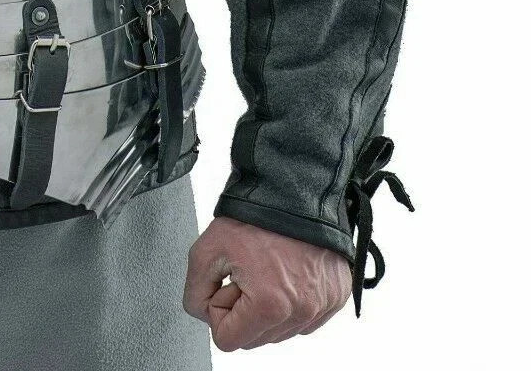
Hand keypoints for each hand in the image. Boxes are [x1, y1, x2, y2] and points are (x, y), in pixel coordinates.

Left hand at [183, 214, 350, 350]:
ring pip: (280, 331)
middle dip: (243, 309)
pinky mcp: (335, 297)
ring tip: (266, 269)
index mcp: (270, 306)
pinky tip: (284, 273)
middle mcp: (301, 313)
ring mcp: (322, 307)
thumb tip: (204, 312)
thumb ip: (195, 292)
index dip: (219, 310)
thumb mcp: (206, 249)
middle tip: (246, 272)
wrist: (294, 191)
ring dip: (267, 307)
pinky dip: (291, 302)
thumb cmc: (256, 216)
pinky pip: (304, 318)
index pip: (228, 340)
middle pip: (254, 338)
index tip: (227, 283)